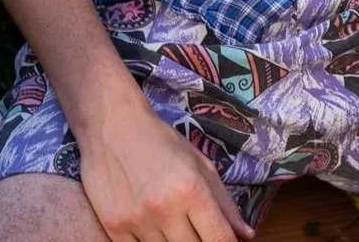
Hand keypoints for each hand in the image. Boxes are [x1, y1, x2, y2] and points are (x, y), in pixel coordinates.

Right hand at [77, 93, 255, 241]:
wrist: (114, 127)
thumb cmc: (163, 143)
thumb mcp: (200, 164)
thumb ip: (224, 202)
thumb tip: (246, 235)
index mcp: (191, 189)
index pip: (218, 238)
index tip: (225, 241)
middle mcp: (164, 208)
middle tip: (197, 227)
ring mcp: (136, 221)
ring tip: (174, 223)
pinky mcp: (113, 228)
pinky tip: (152, 229)